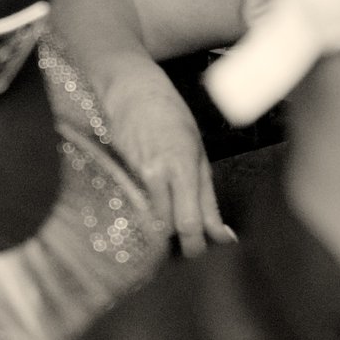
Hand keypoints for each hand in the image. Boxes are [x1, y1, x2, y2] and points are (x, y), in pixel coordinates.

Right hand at [100, 58, 233, 255]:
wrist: (130, 88)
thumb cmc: (170, 115)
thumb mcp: (198, 154)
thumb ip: (208, 200)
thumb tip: (224, 237)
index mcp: (181, 168)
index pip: (189, 225)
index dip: (195, 248)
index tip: (201, 251)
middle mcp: (155, 175)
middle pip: (166, 230)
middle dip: (178, 243)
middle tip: (186, 242)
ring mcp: (131, 175)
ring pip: (147, 223)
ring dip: (159, 231)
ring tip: (167, 223)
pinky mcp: (114, 174)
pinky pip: (130, 208)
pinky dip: (141, 215)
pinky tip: (147, 208)